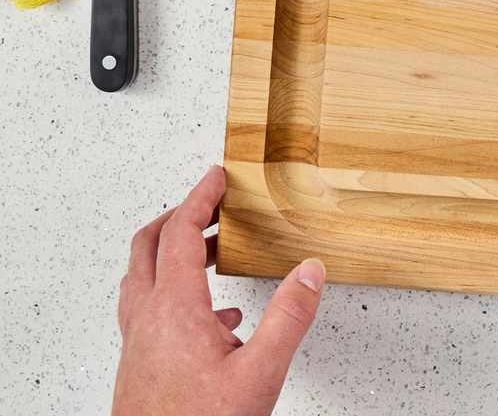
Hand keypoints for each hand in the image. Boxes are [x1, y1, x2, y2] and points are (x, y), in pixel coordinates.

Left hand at [112, 166, 326, 415]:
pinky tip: (216, 318)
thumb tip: (310, 272)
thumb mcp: (261, 371)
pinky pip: (149, 310)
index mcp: (174, 308)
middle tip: (211, 205)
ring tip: (212, 252)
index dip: (200, 198)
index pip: (181, 233)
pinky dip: (175, 293)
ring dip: (172, 253)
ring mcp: (138, 342)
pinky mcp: (139, 364)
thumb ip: (289, 317)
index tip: (217, 177)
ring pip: (142, 278)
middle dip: (179, 217)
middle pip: (147, 247)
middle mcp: (147, 318)